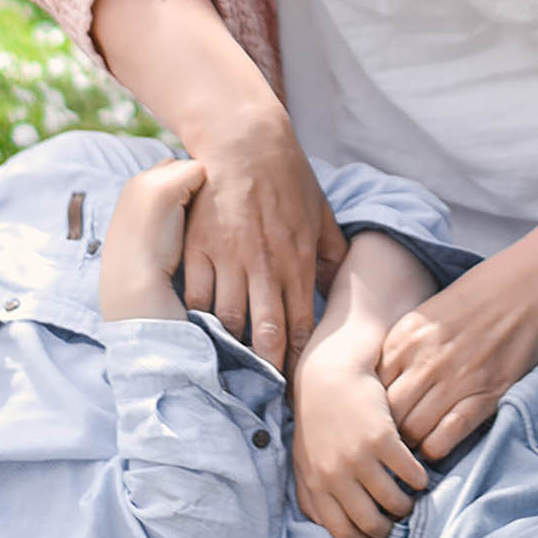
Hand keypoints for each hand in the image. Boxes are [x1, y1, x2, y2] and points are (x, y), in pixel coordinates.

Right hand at [88, 0, 339, 371]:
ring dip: (230, 350)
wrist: (245, 140)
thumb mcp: (319, 214)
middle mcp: (264, 265)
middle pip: (265, 333)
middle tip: (264, 396)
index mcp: (297, 261)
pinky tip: (198, 339)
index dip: (298, 360)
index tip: (297, 386)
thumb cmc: (286, 177)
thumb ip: (330, 254)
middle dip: (266, 370)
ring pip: (228, 320)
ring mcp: (228, 258)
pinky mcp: (198, 248)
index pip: (300, 324)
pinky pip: (195, 295)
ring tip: (229, 376)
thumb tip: (343, 288)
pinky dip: (196, 320)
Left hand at [291, 337, 428, 537]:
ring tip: (409, 499)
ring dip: (406, 506)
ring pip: (393, 502)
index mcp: (315, 484)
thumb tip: (321, 525)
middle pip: (369, 523)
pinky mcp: (380, 438)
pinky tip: (419, 475)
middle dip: (387, 530)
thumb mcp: (304, 457)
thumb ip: (311, 492)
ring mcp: (357, 458)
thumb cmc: (316, 418)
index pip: (341, 532)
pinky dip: (418, 479)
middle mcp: (334, 476)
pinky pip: (409, 473)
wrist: (328, 374)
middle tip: (396, 522)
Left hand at [378, 229, 537, 460]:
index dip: (371, 409)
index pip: (371, 390)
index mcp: (404, 339)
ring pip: (413, 430)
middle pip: (388, 415)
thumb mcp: (425, 316)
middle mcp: (424, 360)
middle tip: (391, 441)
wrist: (527, 287)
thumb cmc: (475, 299)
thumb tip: (382, 386)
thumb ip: (401, 349)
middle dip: (387, 432)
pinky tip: (436, 445)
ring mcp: (455, 379)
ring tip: (412, 447)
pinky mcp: (485, 394)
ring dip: (410, 444)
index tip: (377, 418)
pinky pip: (447, 435)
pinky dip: (436, 448)